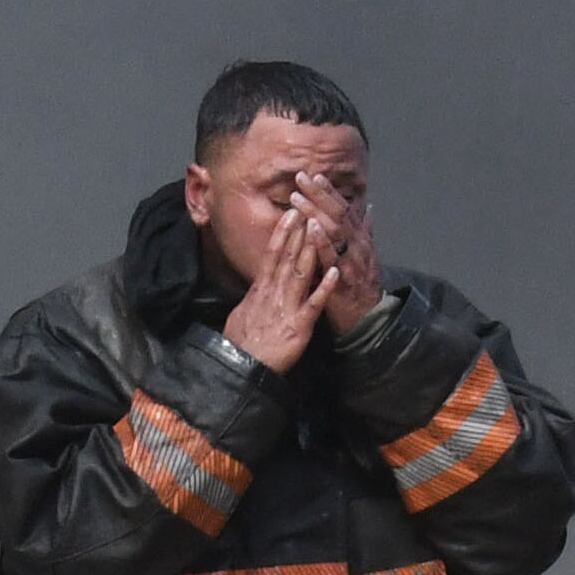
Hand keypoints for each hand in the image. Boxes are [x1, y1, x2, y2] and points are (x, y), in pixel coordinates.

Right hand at [224, 198, 338, 372]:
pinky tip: (334, 272)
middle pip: (286, 257)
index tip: (291, 213)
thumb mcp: (243, 312)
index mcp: (261, 290)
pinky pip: (314, 304)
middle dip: (297, 231)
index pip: (272, 255)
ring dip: (310, 249)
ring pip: (299, 273)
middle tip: (307, 207)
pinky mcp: (299, 325)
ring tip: (318, 227)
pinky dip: (324, 288)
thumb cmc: (241, 343)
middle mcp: (273, 293)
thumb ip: (253, 295)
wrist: (242, 367)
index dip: (282, 233)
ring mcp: (286, 307)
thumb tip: (257, 283)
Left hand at [294, 170, 384, 332]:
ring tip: (298, 197)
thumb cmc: (359, 286)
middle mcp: (358, 246)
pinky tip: (310, 227)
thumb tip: (369, 208)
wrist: (366, 319)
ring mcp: (352, 261)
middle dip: (320, 194)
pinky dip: (322, 240)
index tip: (315, 175)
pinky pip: (332, 256)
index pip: (345, 209)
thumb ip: (364, 231)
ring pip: (335, 231)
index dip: (330, 192)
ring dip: (316, 212)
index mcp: (360, 239)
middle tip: (302, 177)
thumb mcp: (365, 256)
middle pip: (339, 214)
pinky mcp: (343, 278)